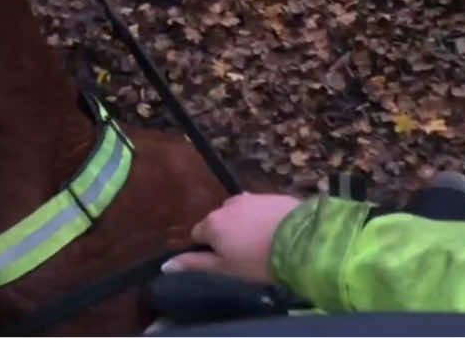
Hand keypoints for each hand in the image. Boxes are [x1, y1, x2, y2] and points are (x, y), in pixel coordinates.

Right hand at [163, 193, 302, 282]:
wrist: (299, 240)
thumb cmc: (257, 260)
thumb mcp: (225, 268)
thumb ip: (195, 264)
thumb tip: (165, 265)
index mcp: (212, 223)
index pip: (198, 234)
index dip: (207, 249)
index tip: (223, 260)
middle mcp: (226, 205)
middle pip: (218, 221)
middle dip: (226, 235)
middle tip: (243, 255)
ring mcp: (249, 197)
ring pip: (237, 213)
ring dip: (242, 225)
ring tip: (259, 244)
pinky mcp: (269, 195)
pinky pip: (256, 208)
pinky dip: (259, 218)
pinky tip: (271, 232)